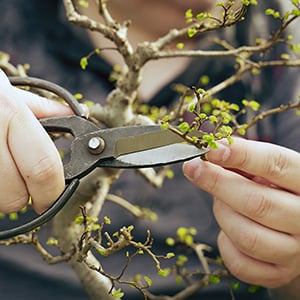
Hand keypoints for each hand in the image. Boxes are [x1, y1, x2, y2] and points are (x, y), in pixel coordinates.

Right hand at [0, 70, 74, 213]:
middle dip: (26, 197)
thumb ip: (44, 109)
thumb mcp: (10, 93)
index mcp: (9, 113)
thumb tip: (78, 115)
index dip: (52, 191)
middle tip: (26, 185)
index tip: (53, 197)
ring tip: (2, 170)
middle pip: (16, 197)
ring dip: (4, 195)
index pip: (43, 168)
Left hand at [183, 137, 299, 287]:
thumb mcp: (266, 171)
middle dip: (217, 183)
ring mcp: (295, 252)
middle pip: (257, 203)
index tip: (211, 150)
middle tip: (193, 168)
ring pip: (246, 236)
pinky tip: (229, 230)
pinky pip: (239, 263)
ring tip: (222, 202)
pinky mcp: (278, 274)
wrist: (293, 228)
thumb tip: (212, 151)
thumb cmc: (274, 192)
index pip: (275, 165)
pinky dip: (225, 243)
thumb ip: (243, 160)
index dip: (241, 155)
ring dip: (223, 214)